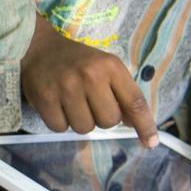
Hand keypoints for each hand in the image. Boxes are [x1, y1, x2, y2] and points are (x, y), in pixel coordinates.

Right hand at [20, 15, 158, 143]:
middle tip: (90, 102)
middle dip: (102, 118)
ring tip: (72, 103)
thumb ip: (122, 93)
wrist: (39, 47)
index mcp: (110, 67)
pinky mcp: (44, 99)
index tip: (151, 143)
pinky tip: (57, 105)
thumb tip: (135, 124)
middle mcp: (90, 76)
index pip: (134, 102)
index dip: (145, 125)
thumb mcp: (106, 68)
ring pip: (85, 128)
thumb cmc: (78, 61)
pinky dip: (60, 122)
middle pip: (109, 121)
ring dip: (80, 121)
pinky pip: (60, 128)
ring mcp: (66, 88)